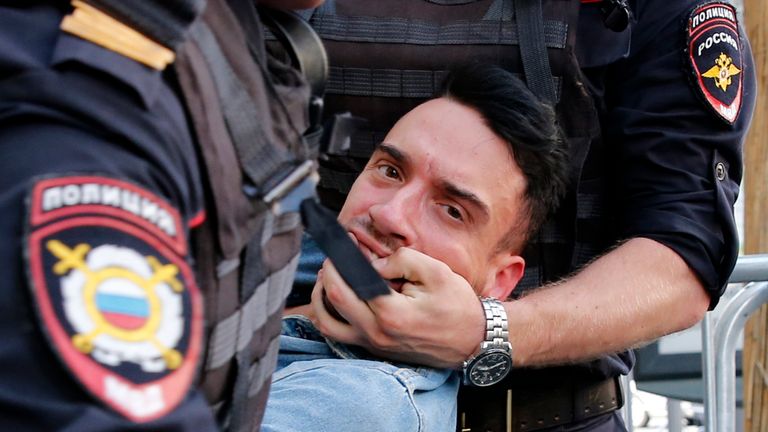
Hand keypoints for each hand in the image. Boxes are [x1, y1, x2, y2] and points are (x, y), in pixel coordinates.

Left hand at [310, 247, 485, 367]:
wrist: (475, 341)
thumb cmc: (458, 306)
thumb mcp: (437, 272)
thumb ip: (402, 259)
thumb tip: (373, 262)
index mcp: (390, 313)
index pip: (345, 284)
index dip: (338, 259)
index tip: (343, 241)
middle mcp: (376, 334)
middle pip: (329, 304)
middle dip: (326, 275)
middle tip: (334, 257)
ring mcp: (374, 346)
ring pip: (328, 325)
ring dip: (321, 300)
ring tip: (329, 278)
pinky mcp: (376, 350)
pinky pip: (341, 334)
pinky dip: (332, 315)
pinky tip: (340, 297)